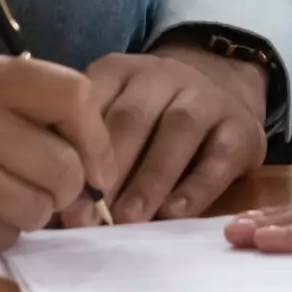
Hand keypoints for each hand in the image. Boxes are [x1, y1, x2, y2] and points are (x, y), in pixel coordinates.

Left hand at [57, 43, 267, 225]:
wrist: (222, 90)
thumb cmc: (150, 120)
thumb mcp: (114, 117)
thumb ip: (86, 151)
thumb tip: (51, 206)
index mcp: (120, 71)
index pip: (91, 101)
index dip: (74, 148)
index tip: (59, 194)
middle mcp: (163, 75)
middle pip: (132, 116)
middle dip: (109, 169)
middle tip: (89, 217)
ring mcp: (206, 96)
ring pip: (178, 129)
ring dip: (150, 178)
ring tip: (128, 220)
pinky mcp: (240, 125)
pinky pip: (219, 156)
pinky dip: (195, 187)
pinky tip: (172, 214)